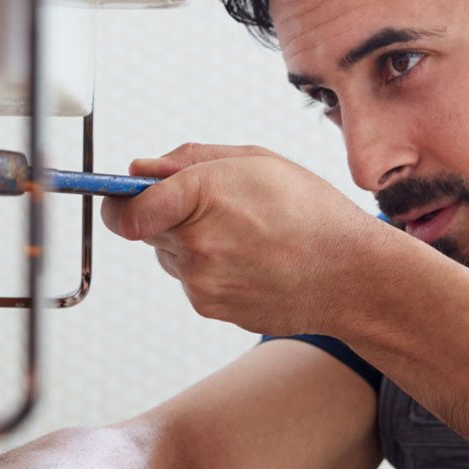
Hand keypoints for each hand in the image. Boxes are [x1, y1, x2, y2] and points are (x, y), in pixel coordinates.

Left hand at [98, 143, 391, 335]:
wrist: (351, 276)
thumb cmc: (312, 213)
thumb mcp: (256, 161)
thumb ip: (189, 160)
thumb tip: (140, 169)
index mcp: (203, 196)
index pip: (124, 210)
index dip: (117, 201)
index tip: (120, 196)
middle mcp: (196, 245)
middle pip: (144, 229)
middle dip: (166, 215)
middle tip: (214, 207)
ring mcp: (201, 283)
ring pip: (169, 255)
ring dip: (190, 242)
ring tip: (244, 235)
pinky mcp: (210, 308)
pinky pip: (192, 280)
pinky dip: (211, 269)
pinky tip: (250, 260)